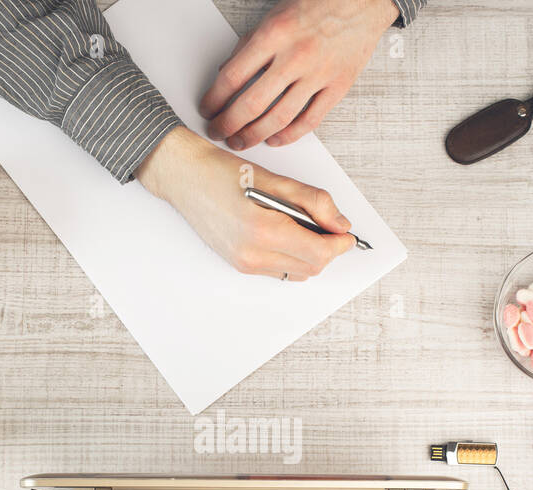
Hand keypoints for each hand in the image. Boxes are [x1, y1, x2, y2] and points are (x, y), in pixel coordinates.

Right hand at [135, 126, 354, 278]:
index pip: (318, 253)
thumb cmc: (223, 173)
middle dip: (327, 250)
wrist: (185, 178)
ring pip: (297, 273)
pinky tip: (288, 235)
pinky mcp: (240, 265)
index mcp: (263, 230)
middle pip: (311, 267)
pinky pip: (279, 271)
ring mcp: (245, 264)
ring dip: (310, 256)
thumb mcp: (276, 180)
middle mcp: (253, 255)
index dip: (339, 245)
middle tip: (330, 227)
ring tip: (307, 228)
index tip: (346, 234)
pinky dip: (293, 258)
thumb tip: (339, 223)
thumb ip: (314, 202)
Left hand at [198, 0, 400, 148]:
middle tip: (218, 132)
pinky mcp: (337, 87)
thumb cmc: (317, 4)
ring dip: (254, 136)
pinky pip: (309, 121)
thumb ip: (249, 45)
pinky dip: (288, 135)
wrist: (362, 1)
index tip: (207, 109)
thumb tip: (226, 72)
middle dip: (228, 124)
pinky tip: (273, 139)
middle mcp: (296, 56)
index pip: (233, 77)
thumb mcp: (275, 15)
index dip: (214, 99)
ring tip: (240, 141)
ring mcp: (318, 75)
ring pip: (278, 119)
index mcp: (275, 34)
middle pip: (251, 104)